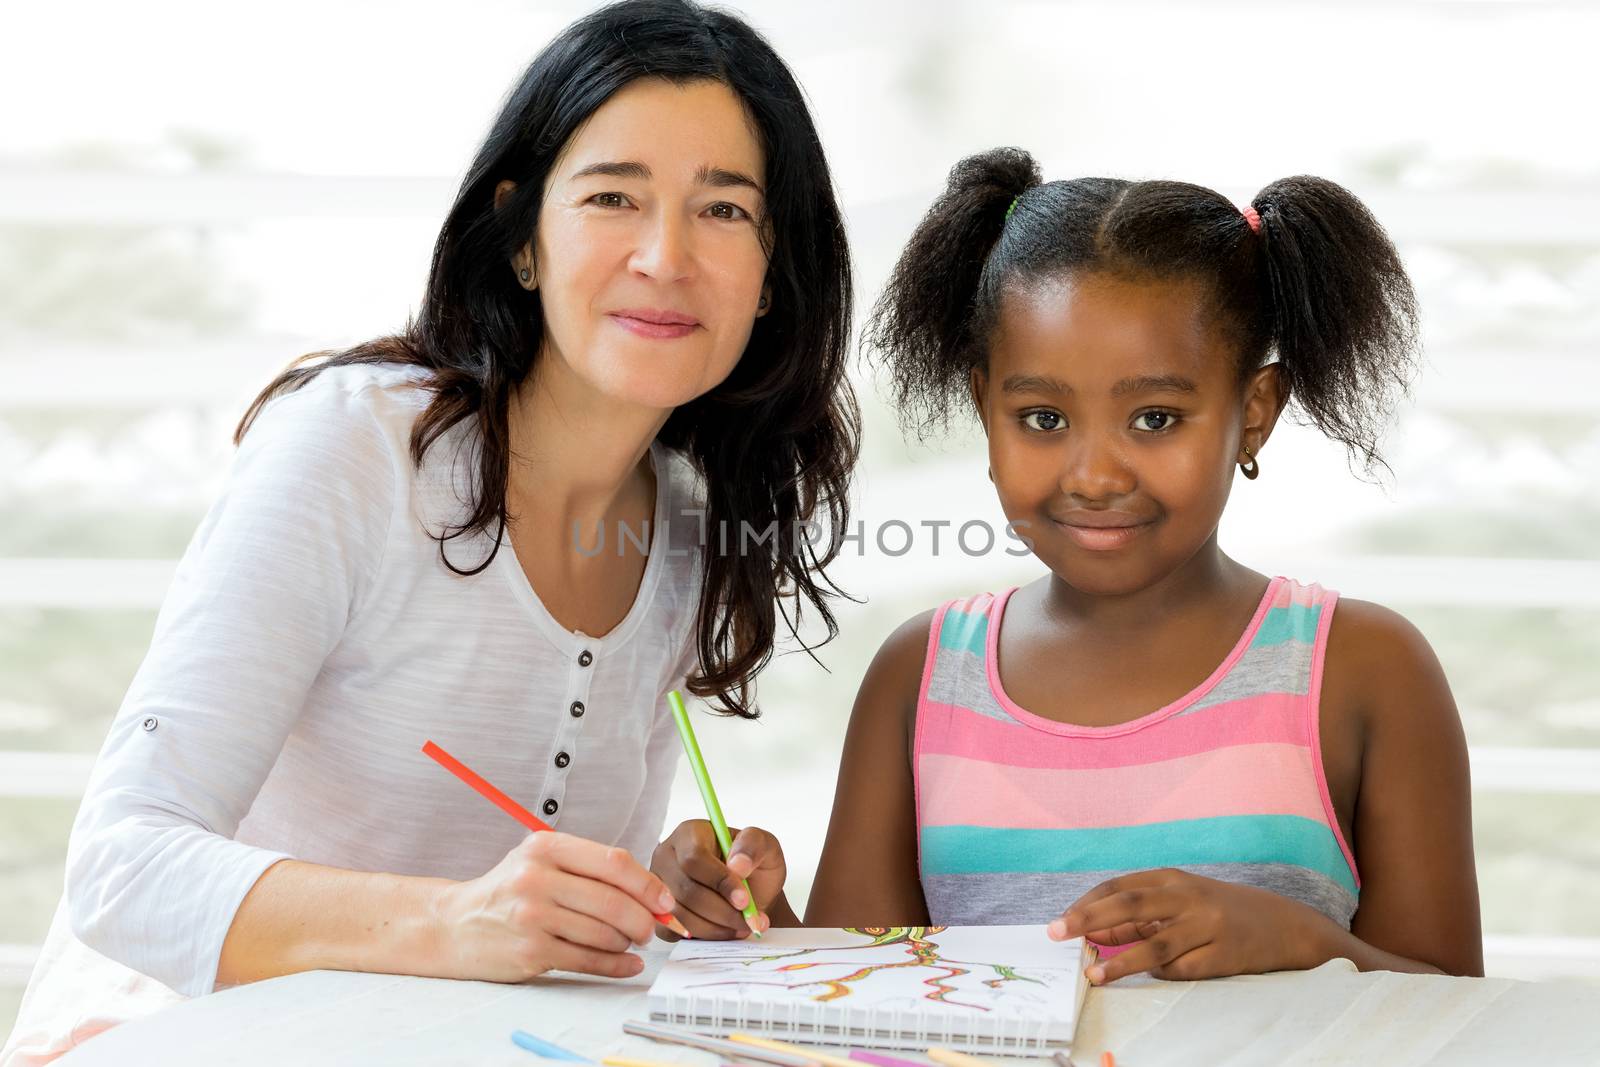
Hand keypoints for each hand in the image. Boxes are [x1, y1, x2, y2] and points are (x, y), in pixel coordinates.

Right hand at [431, 832, 675, 981]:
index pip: (614, 862)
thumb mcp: (542, 861)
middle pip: (614, 901)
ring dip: (627, 943)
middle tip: (651, 930)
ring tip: (629, 943)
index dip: (648, 884)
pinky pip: (589, 961)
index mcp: (546, 847)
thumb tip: (652, 895)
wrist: (455, 924)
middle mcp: (537, 878)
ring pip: (604, 933)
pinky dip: (617, 965)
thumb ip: (590, 869)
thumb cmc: (511, 891)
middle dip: (644, 920)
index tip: (665, 901)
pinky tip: (627, 964)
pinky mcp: (530, 951)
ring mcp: (532, 916)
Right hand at [651, 820, 784, 939]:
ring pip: (679, 914)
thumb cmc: (753, 866)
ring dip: (715, 927)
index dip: (720, 882)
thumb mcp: (766, 847)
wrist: (749, 894)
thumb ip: (754, 846)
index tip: (745, 900)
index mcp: (690, 833)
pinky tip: (722, 931)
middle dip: (721, 911)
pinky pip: (670, 932)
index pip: (694, 858)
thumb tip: (737, 865)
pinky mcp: (657, 912)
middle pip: (685, 890)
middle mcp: (667, 856)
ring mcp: (658, 886)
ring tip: (740, 927)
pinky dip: (701, 937)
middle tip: (748, 921)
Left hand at [1049, 868, 1335, 983]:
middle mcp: (1188, 897)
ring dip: (1119, 962)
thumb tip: (1092, 933)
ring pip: (1154, 944)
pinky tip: (1151, 976)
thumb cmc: (1220, 912)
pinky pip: (1183, 969)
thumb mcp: (1180, 903)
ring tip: (1092, 975)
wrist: (1284, 925)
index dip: (1088, 904)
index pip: (1120, 887)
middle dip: (1089, 919)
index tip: (1062, 921)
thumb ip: (1139, 916)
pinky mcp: (1223, 954)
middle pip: (1130, 905)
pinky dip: (1162, 975)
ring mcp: (1207, 925)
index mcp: (1173, 879)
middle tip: (1058, 933)